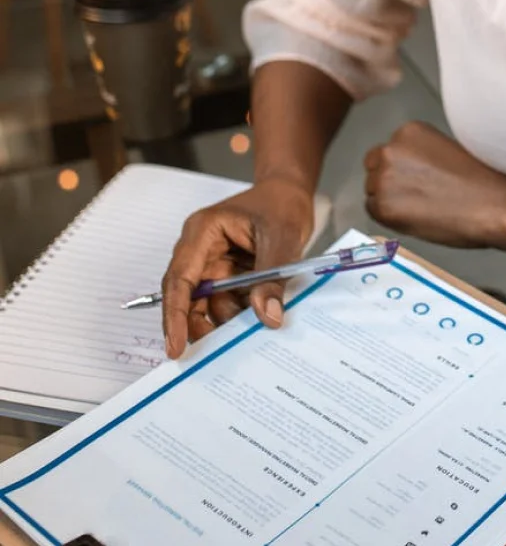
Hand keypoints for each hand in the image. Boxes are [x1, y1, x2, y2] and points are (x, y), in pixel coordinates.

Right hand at [160, 178, 313, 358]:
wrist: (291, 193)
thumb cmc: (281, 204)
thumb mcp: (283, 238)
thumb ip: (272, 277)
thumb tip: (267, 316)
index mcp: (202, 233)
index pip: (180, 280)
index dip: (175, 316)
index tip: (175, 347)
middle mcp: (200, 251)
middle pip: (189, 299)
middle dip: (203, 324)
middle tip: (222, 351)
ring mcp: (213, 265)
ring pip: (211, 306)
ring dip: (229, 319)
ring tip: (255, 324)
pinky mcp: (227, 276)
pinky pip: (228, 302)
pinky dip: (242, 313)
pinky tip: (260, 315)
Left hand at [364, 122, 505, 248]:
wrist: (494, 205)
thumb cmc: (479, 181)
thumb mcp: (443, 150)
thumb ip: (417, 156)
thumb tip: (405, 173)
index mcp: (407, 132)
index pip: (386, 152)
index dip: (400, 169)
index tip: (417, 181)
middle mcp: (390, 150)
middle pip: (373, 169)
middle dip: (389, 182)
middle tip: (416, 197)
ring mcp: (384, 178)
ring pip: (373, 192)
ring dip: (390, 201)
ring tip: (422, 208)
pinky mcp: (384, 206)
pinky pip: (375, 212)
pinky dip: (390, 218)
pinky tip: (417, 218)